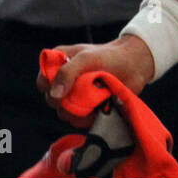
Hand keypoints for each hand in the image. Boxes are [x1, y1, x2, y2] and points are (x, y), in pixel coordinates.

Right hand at [37, 35, 153, 126]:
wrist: (134, 65)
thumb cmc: (110, 56)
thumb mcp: (86, 57)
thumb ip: (67, 72)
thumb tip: (55, 95)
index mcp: (59, 64)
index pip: (42, 82)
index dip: (50, 88)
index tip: (65, 88)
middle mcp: (64, 81)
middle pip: (52, 101)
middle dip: (67, 101)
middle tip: (84, 94)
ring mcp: (76, 96)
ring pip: (64, 114)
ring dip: (78, 111)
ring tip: (95, 100)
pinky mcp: (87, 108)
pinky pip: (79, 121)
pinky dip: (87, 118)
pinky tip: (98, 109)